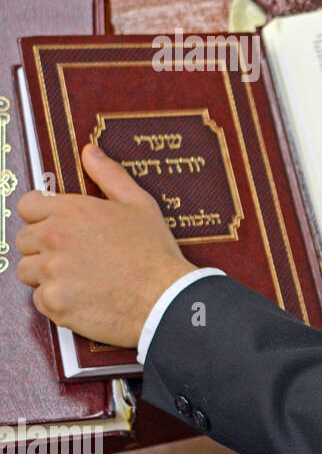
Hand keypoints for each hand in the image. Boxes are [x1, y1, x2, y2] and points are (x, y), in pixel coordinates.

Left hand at [14, 143, 196, 348]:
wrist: (165, 299)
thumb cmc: (155, 252)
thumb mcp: (139, 204)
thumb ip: (109, 175)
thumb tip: (90, 152)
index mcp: (72, 210)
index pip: (28, 206)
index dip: (43, 216)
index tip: (60, 227)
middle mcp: (54, 238)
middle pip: (24, 240)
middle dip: (45, 248)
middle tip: (79, 257)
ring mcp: (51, 271)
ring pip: (29, 271)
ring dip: (48, 275)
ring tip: (83, 279)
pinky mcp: (53, 301)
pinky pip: (40, 300)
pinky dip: (59, 301)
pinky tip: (85, 298)